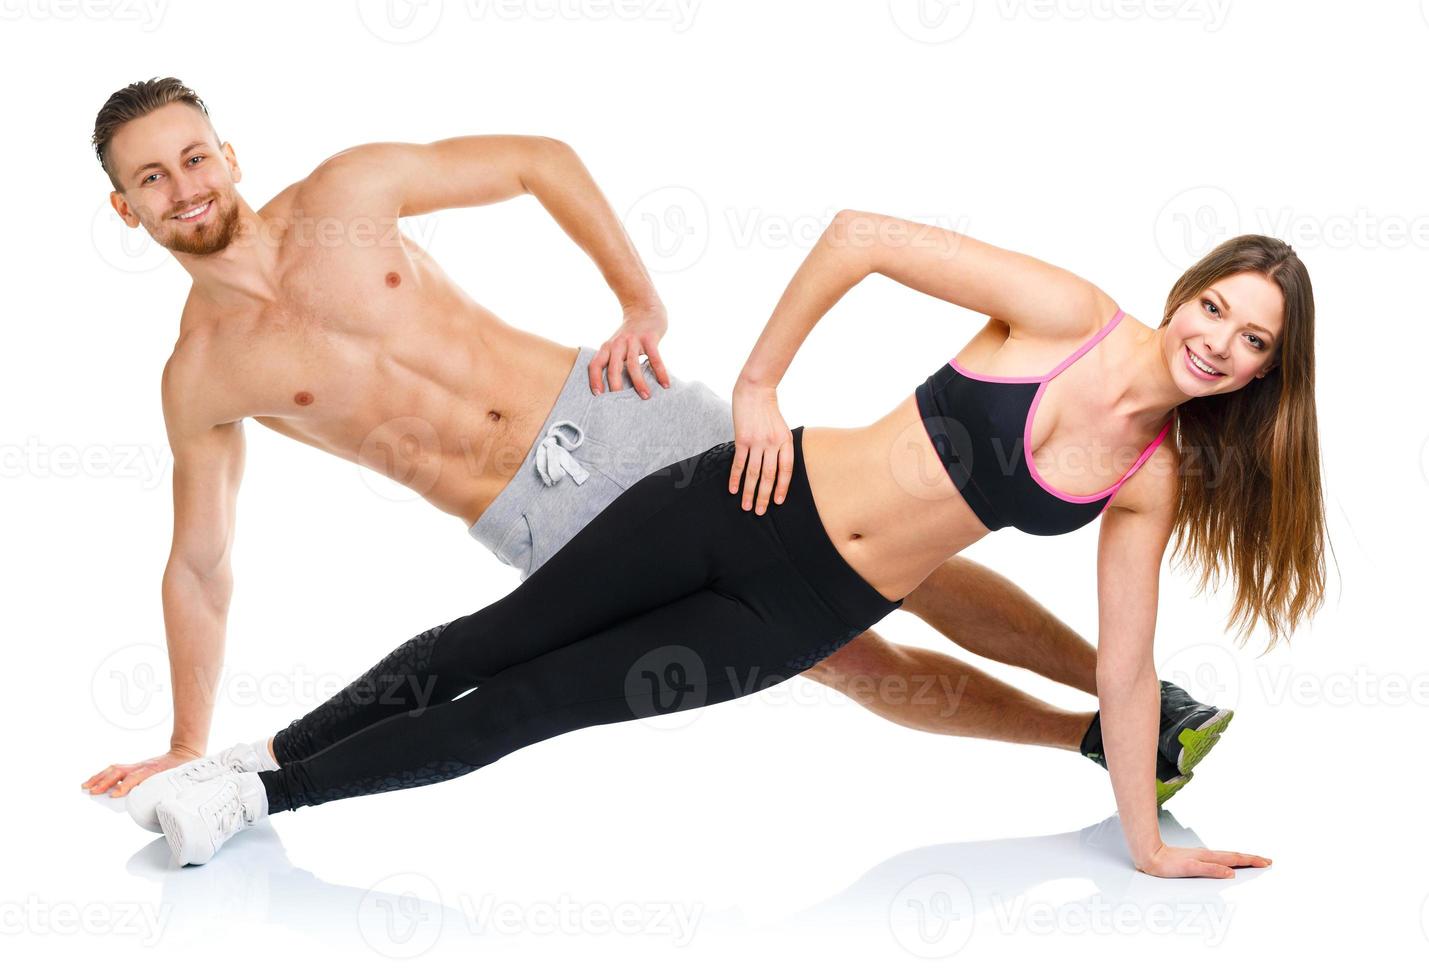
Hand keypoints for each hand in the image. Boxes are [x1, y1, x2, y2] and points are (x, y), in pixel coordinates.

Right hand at [81, 746, 202, 797]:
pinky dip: (103, 775)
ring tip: (85, 787)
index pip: (136, 777)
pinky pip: (116, 770)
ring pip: (114, 769)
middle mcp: (142, 766)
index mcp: (154, 770)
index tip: (115, 795)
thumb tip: (165, 808)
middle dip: (105, 782)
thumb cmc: (180, 770)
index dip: (125, 786)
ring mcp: (137, 765)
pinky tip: (94, 782)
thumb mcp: (178, 781)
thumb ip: (169, 791)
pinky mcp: (133, 767)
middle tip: (92, 792)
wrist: (184, 753)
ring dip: (99, 778)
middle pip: (120, 772)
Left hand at [590, 305, 669, 397]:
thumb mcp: (617, 345)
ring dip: (639, 382)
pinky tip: (666, 384)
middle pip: (613, 367)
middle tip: (619, 403)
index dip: (594, 380)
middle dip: (615, 385)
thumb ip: (614, 363)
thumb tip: (615, 390)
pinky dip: (660, 372)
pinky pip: (655, 358)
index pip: (596, 365)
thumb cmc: (631, 335)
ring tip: (645, 397)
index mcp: (608, 347)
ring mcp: (633, 340)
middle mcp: (618, 344)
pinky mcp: (649, 338)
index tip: (598, 395)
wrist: (645, 309)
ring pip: (633, 364)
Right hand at [729, 379, 792, 514]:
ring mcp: (757, 442)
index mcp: (785, 442)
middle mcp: (772, 443)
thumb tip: (776, 470)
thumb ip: (780, 447)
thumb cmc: (768, 411)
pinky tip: (733, 489)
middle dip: (764, 496)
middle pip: (769, 475)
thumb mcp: (782, 429)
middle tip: (760, 512)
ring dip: (749, 491)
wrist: (755, 391)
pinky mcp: (742, 439)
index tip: (777, 502)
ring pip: (754, 472)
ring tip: (746, 506)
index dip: (782, 487)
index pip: (785, 470)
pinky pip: (739, 463)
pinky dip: (736, 477)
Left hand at [1136, 842, 1270, 878]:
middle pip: (1234, 856)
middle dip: (1251, 859)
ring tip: (1253, 860)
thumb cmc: (1166, 864)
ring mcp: (1202, 856)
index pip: (1235, 859)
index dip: (1251, 861)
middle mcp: (1207, 855)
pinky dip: (1229, 859)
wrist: (1149, 856)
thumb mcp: (1190, 869)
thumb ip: (1210, 870)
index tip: (1266, 863)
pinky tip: (1227, 862)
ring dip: (1242, 858)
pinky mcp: (1195, 858)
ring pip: (1227, 856)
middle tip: (1267, 861)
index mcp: (1209, 857)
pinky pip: (1218, 858)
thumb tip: (1231, 872)